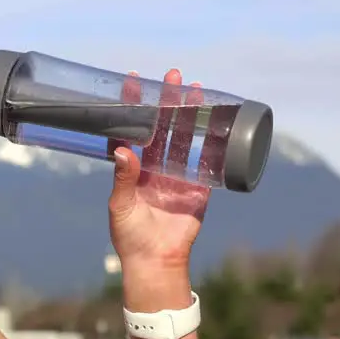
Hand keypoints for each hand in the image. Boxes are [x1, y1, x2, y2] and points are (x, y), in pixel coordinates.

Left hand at [106, 68, 210, 270]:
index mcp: (134, 168)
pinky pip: (208, 162)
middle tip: (172, 75)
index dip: (133, 106)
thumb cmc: (130, 236)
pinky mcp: (199, 189)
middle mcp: (156, 167)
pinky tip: (219, 121)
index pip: (133, 130)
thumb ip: (123, 178)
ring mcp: (178, 175)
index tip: (133, 80)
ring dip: (190, 114)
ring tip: (194, 89)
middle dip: (168, 101)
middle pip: (163, 127)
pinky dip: (214, 143)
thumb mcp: (120, 205)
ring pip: (186, 137)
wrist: (156, 263)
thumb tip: (123, 149)